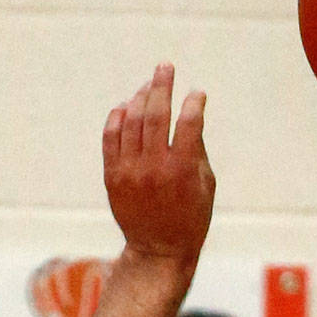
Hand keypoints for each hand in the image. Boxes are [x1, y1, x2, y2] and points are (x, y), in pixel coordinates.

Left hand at [102, 64, 214, 262]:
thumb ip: (197, 149)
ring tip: (148, 85)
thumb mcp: (206, 186)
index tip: (198, 94)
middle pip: (155, 113)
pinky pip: (111, 136)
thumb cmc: (191, 218)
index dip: (194, 103)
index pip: (187, 122)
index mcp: (182, 170)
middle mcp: (153, 166)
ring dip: (140, 97)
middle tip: (165, 67)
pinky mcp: (112, 175)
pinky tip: (126, 106)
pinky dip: (118, 116)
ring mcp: (130, 170)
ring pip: (131, 120)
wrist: (158, 250)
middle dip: (161, 85)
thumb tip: (191, 114)